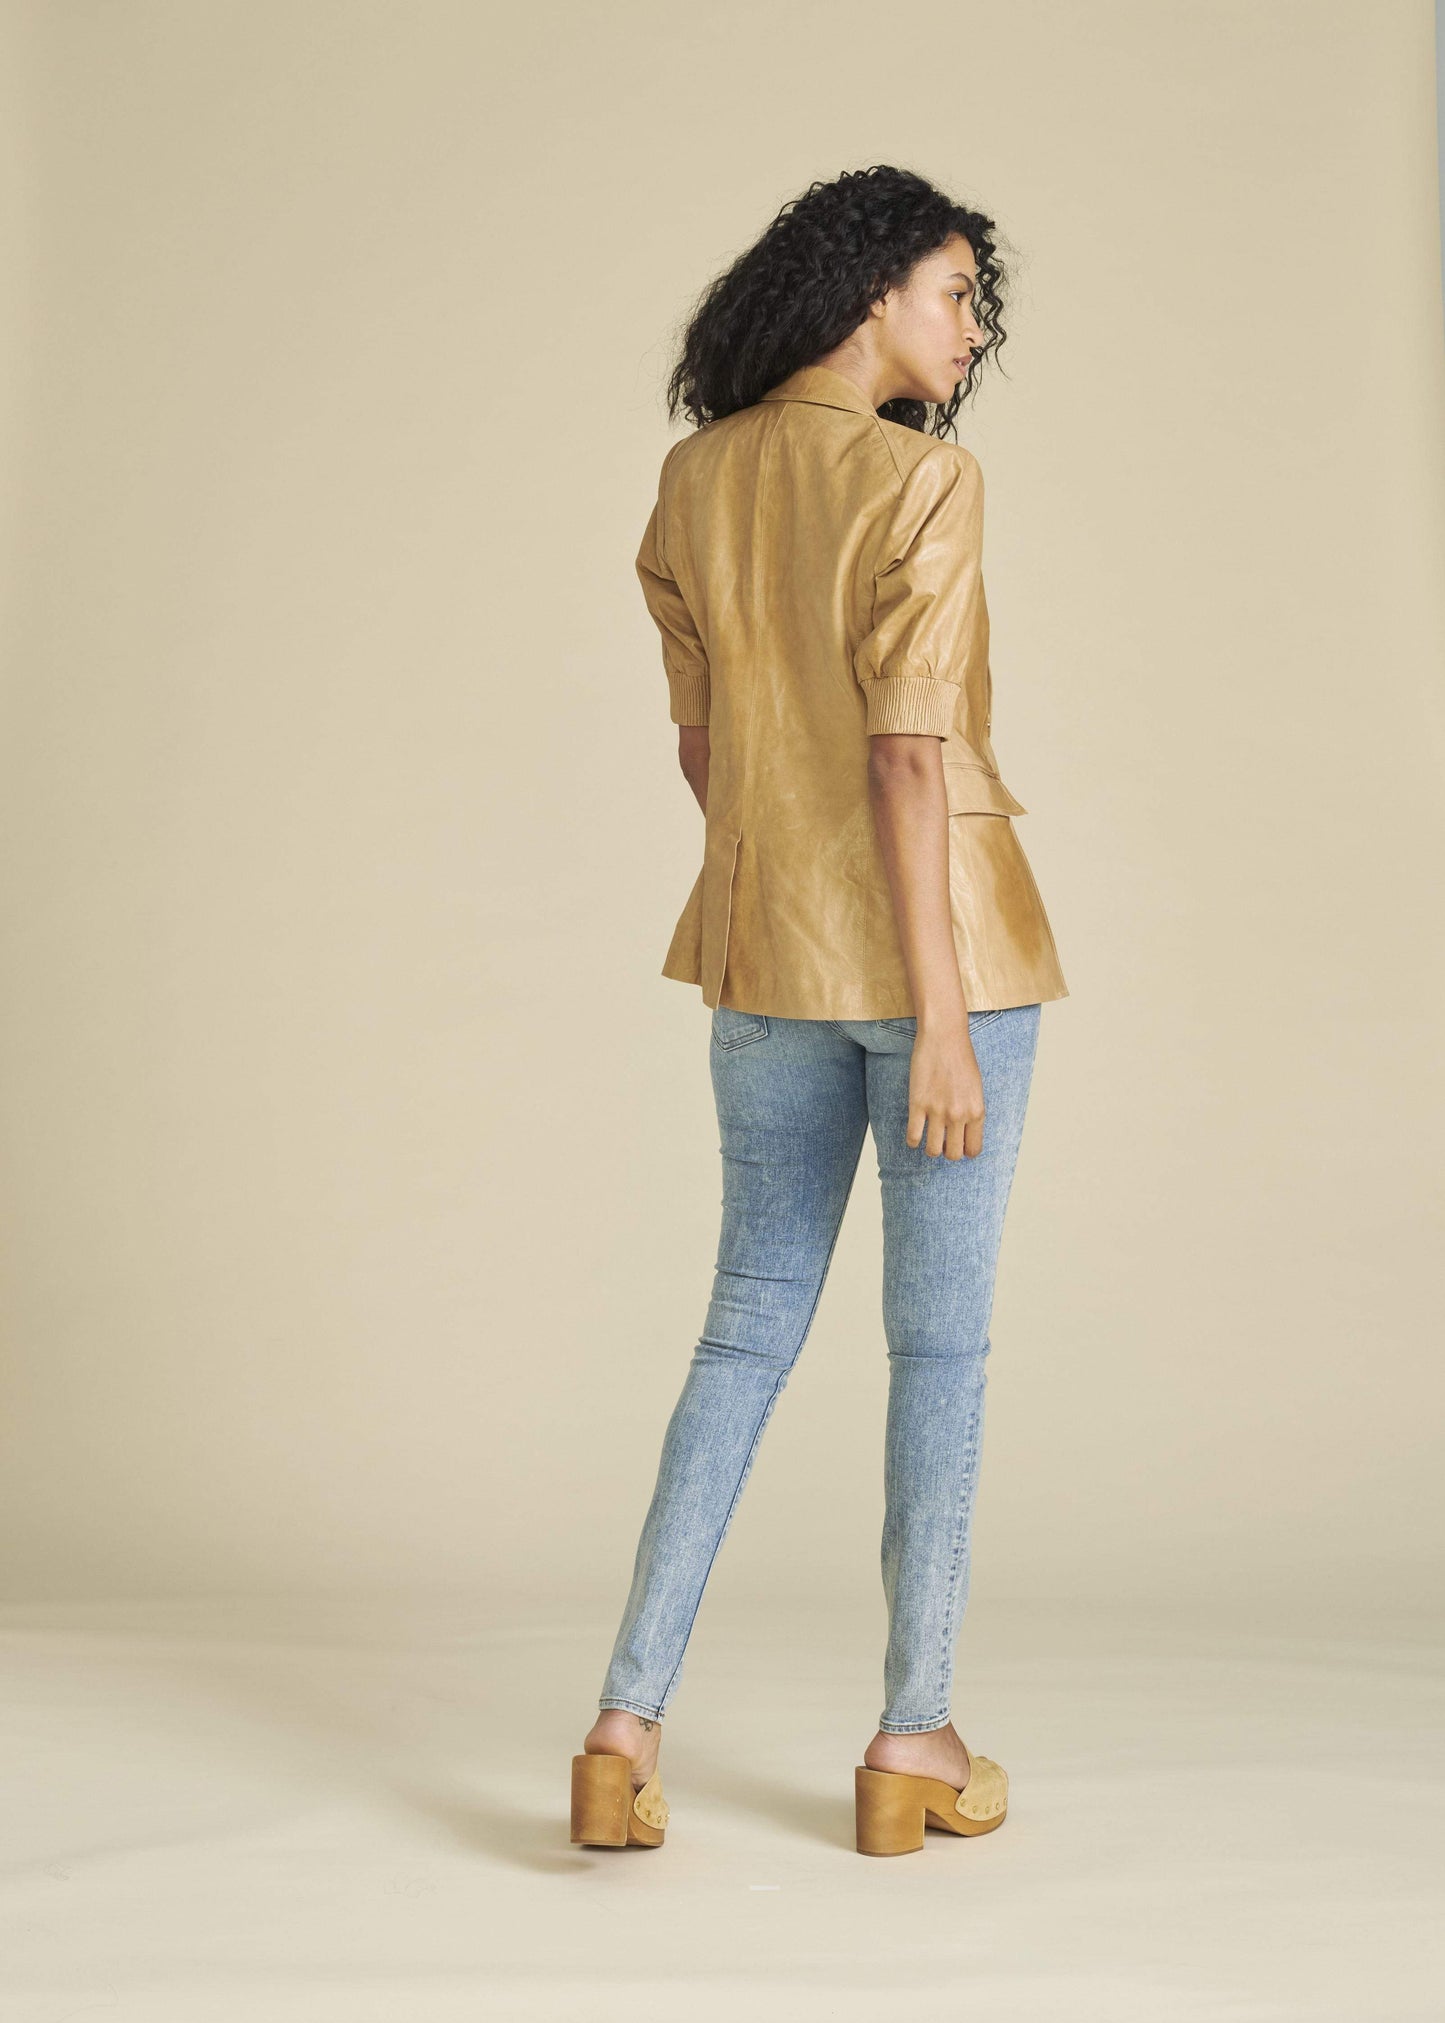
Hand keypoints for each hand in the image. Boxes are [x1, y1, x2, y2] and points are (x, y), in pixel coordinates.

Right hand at [905, 1022, 983, 1158]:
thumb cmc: (961, 1058)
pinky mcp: (917, 1104)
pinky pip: (913, 1136)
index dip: (965, 1151)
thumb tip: (964, 1132)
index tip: (958, 1145)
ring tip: (928, 1139)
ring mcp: (937, 1111)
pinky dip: (913, 1141)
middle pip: (953, 1155)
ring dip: (930, 1149)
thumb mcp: (976, 1089)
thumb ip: (972, 1112)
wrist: (944, 1037)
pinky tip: (914, 1134)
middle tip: (943, 1142)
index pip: (973, 1149)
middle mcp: (959, 1115)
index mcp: (976, 1111)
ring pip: (933, 1150)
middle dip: (947, 1152)